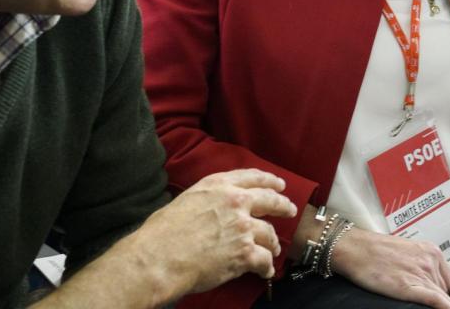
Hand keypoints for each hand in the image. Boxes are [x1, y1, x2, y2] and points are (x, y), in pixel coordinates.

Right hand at [131, 169, 296, 296]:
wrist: (158, 258)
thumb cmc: (162, 232)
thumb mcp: (188, 199)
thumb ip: (209, 198)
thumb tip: (216, 207)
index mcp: (220, 185)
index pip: (253, 177)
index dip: (269, 181)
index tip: (279, 185)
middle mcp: (236, 202)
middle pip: (271, 201)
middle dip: (283, 206)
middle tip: (290, 210)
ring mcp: (243, 227)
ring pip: (270, 234)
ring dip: (273, 244)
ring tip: (273, 250)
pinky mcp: (245, 253)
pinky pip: (265, 260)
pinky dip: (266, 267)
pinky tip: (265, 272)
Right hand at [332, 228, 449, 308]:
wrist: (357, 249)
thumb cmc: (376, 250)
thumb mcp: (407, 252)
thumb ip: (421, 264)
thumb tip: (428, 280)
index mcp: (431, 251)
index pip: (448, 278)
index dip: (441, 289)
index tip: (438, 295)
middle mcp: (430, 261)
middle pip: (445, 289)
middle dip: (436, 295)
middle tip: (419, 294)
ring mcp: (421, 273)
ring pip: (440, 297)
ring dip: (434, 302)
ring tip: (410, 292)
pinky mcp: (409, 287)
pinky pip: (436, 300)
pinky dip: (445, 307)